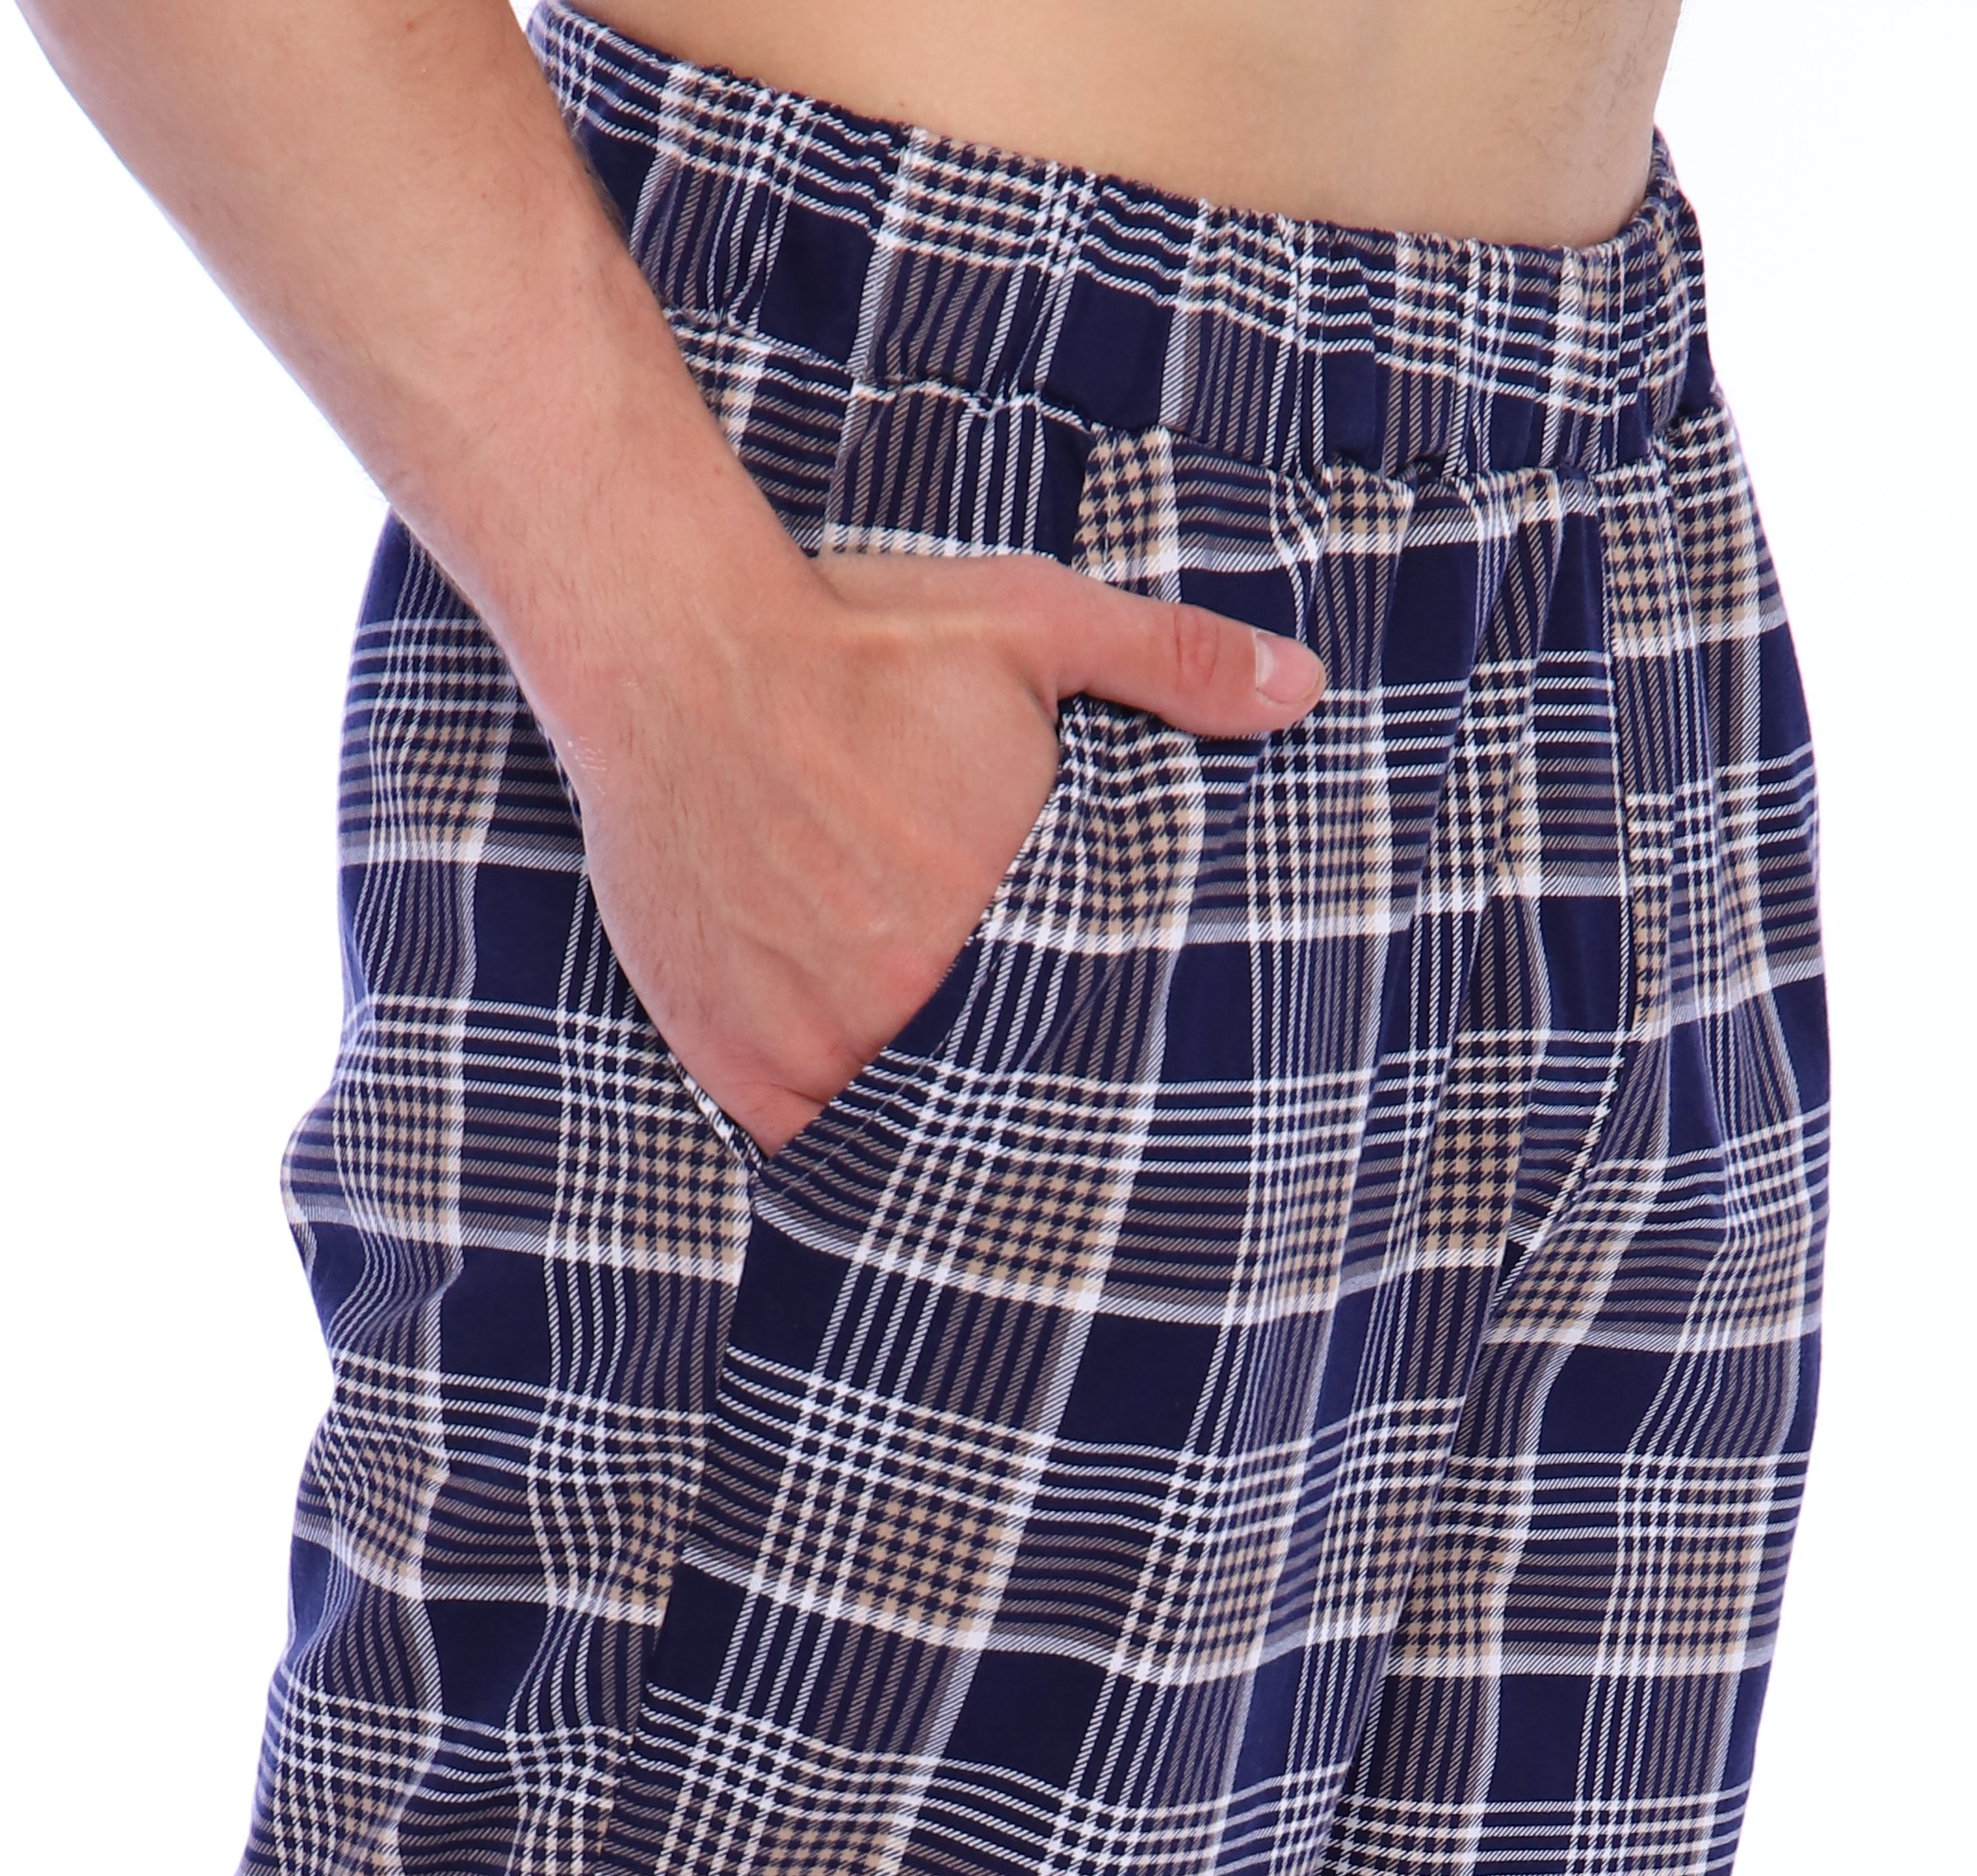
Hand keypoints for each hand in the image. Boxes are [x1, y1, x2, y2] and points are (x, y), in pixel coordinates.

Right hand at [566, 552, 1321, 1153]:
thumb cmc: (855, 636)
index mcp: (998, 922)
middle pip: (978, 1096)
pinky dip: (823, 1139)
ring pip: (888, 1133)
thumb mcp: (1032, 627)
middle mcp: (906, 1003)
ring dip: (913, 1124)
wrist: (674, 645)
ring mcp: (810, 1043)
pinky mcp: (731, 1061)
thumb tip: (1302, 688)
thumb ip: (1171, 665)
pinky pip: (795, 1146)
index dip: (1089, 1062)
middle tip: (1034, 1130)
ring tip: (942, 1125)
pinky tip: (852, 1119)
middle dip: (1003, 1102)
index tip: (1109, 1079)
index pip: (1073, 1037)